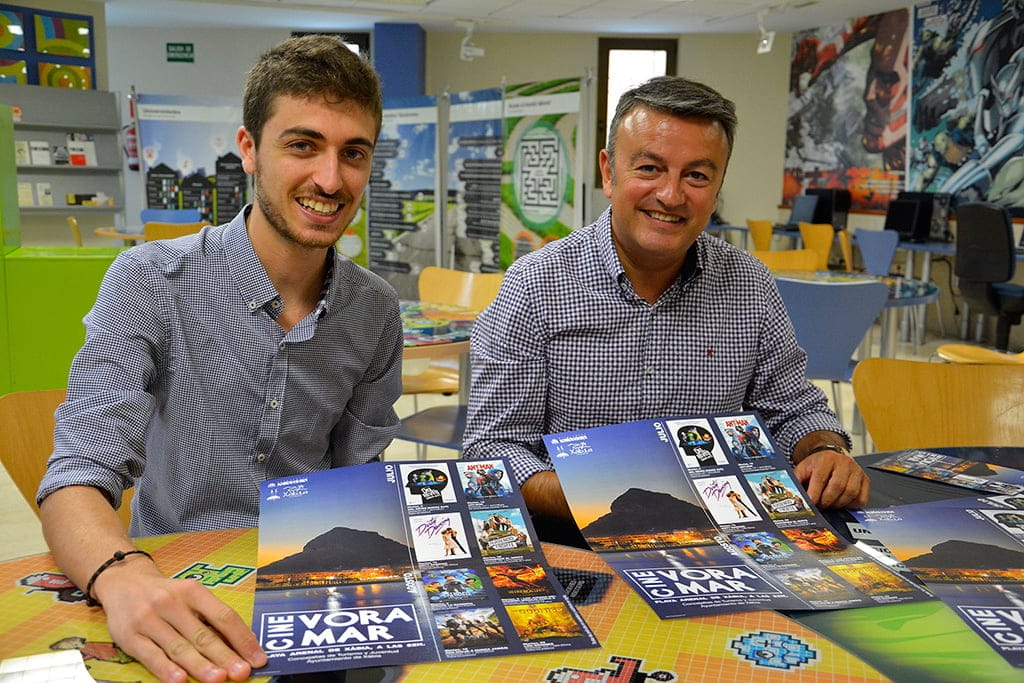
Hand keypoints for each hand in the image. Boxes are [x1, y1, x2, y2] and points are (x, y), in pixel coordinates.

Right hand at [95, 557, 266, 682]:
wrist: (123, 582)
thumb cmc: (166, 594)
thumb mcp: (190, 595)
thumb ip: (211, 616)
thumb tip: (242, 644)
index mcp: (193, 591)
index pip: (224, 617)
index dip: (242, 639)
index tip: (258, 659)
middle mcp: (171, 603)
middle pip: (203, 634)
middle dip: (224, 656)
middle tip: (241, 672)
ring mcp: (149, 619)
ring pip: (179, 647)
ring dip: (200, 665)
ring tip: (218, 679)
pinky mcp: (129, 636)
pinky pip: (150, 655)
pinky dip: (166, 669)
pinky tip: (180, 680)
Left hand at [794, 449, 869, 508]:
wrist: (831, 457)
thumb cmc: (817, 465)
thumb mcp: (803, 469)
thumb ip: (796, 481)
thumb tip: (793, 497)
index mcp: (827, 458)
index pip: (821, 478)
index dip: (815, 493)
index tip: (811, 503)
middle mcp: (844, 463)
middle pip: (837, 487)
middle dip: (827, 501)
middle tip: (820, 506)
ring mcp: (857, 471)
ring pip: (850, 493)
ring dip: (838, 504)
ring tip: (829, 504)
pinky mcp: (865, 480)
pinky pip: (861, 498)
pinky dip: (851, 505)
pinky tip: (842, 502)